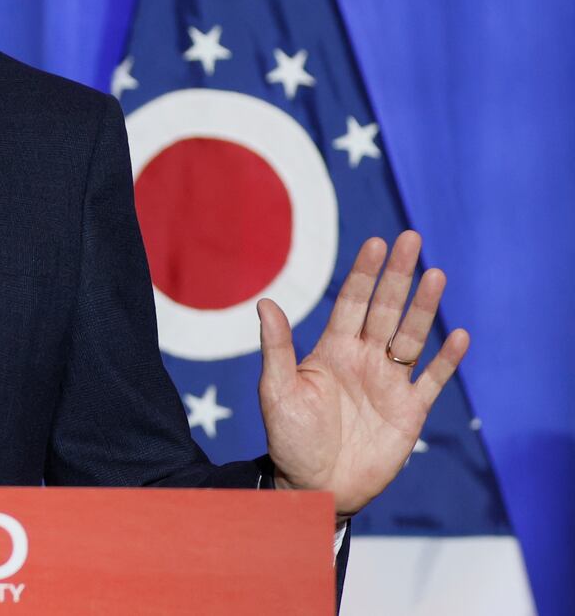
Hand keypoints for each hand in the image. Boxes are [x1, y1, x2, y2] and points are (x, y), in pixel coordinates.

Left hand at [257, 230, 468, 519]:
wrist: (313, 486)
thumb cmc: (289, 439)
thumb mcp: (276, 391)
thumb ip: (276, 348)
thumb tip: (265, 302)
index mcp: (332, 350)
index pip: (352, 302)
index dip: (364, 273)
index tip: (376, 243)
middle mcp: (364, 359)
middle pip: (385, 309)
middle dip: (399, 275)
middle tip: (412, 238)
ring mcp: (389, 383)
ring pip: (411, 336)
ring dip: (425, 308)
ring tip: (437, 275)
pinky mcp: (409, 411)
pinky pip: (432, 380)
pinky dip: (447, 360)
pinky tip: (460, 335)